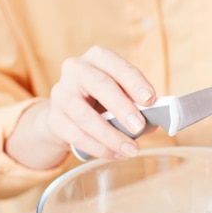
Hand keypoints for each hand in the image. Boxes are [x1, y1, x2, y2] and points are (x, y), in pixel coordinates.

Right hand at [6, 46, 155, 168]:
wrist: (68, 114)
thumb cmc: (103, 100)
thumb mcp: (121, 95)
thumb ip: (138, 105)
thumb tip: (157, 121)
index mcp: (98, 58)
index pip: (117, 65)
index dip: (134, 82)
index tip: (151, 99)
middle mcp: (76, 69)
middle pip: (99, 85)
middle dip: (122, 107)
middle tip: (139, 127)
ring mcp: (61, 93)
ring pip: (84, 115)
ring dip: (110, 135)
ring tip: (131, 149)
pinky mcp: (54, 118)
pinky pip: (76, 135)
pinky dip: (99, 148)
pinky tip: (116, 154)